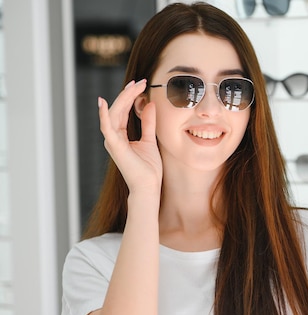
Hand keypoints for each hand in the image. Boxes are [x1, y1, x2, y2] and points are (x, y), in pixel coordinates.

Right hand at [98, 79, 162, 195]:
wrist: (148, 186)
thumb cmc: (148, 168)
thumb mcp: (150, 140)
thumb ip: (148, 123)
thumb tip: (149, 104)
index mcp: (120, 135)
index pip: (123, 110)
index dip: (131, 96)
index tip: (141, 84)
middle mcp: (113, 136)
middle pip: (117, 109)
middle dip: (128, 93)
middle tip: (140, 81)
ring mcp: (112, 141)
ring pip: (113, 113)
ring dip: (123, 98)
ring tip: (134, 86)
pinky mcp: (114, 146)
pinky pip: (107, 127)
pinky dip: (103, 115)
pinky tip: (102, 103)